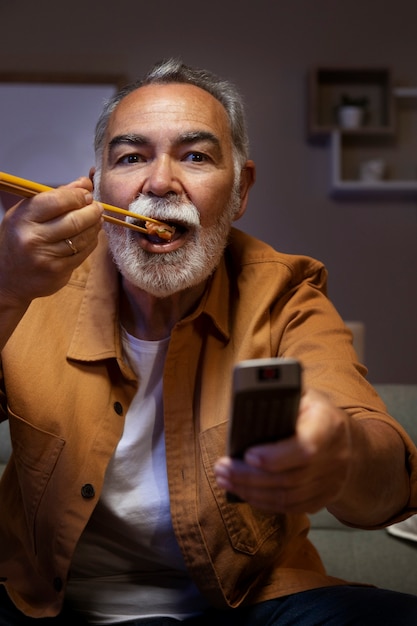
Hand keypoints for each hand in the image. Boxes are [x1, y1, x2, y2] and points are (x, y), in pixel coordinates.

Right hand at [0, 177, 102, 306]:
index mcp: (23, 218)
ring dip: (95, 226)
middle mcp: (33, 238)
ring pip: (82, 237)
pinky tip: (91, 235)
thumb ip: (56, 196)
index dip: (78, 195)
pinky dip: (92, 241)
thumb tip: (85, 183)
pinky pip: (83, 253)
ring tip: (97, 219)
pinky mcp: (58, 272)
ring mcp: (46, 257)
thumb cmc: (19, 239)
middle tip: (97, 207)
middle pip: (75, 220)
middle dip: (92, 211)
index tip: (87, 194)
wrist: (8, 277)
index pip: (58, 200)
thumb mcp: (27, 213)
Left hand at [214, 389, 351, 513]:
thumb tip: (247, 398)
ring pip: (287, 497)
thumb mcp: (304, 396)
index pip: (305, 447)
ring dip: (250, 491)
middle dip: (249, 476)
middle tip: (222, 469)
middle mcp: (335, 456)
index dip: (275, 456)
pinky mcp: (325, 499)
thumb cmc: (315, 414)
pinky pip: (291, 508)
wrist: (349, 442)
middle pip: (289, 477)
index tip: (247, 454)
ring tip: (225, 480)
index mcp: (328, 424)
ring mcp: (332, 482)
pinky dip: (264, 503)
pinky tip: (244, 493)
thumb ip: (281, 398)